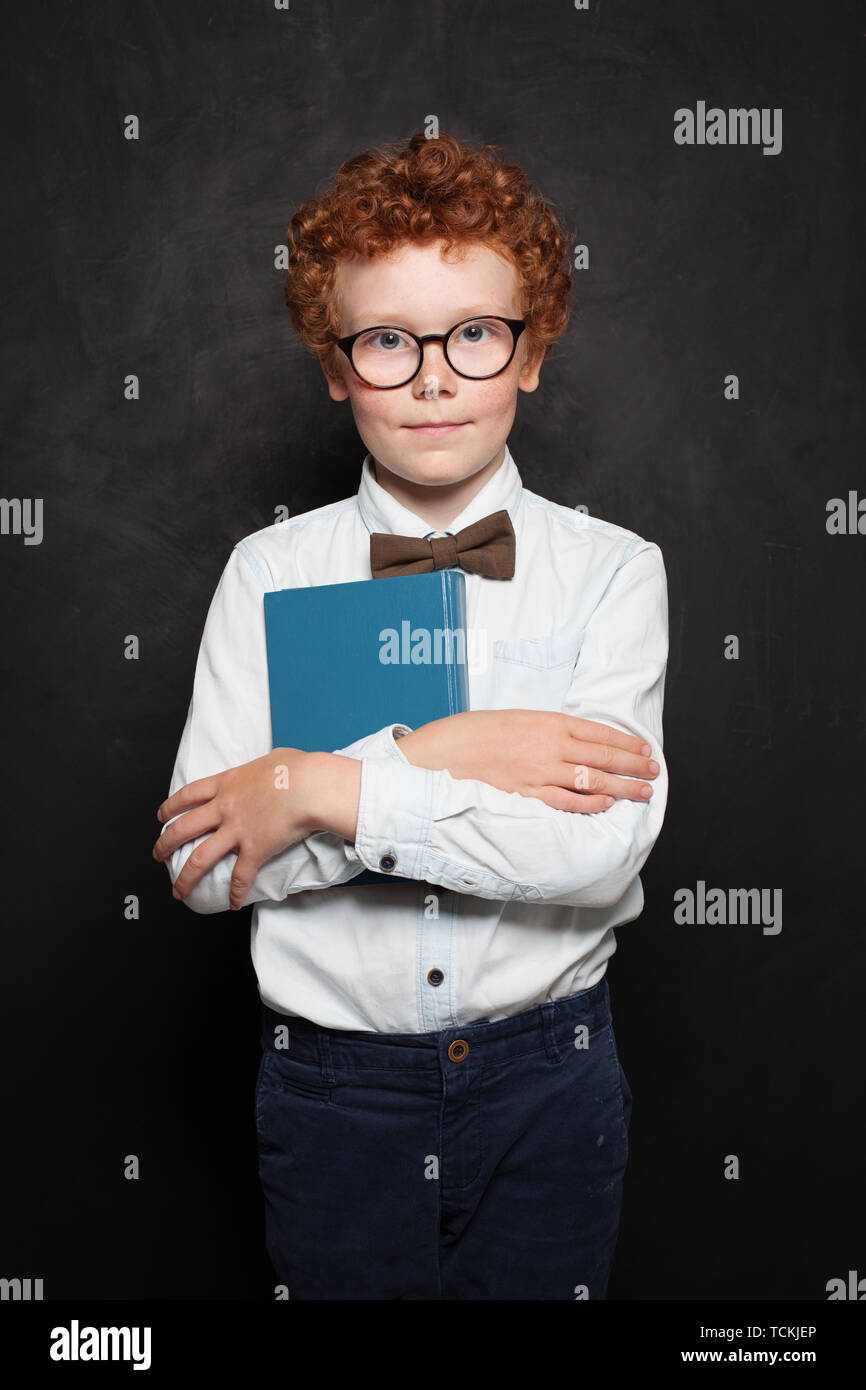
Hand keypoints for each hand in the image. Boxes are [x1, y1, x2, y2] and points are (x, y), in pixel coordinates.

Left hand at [152, 748, 321, 909]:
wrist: (311, 786)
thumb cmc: (298, 769)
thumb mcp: (273, 759)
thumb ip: (263, 768)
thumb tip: (272, 768)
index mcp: (227, 783)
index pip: (188, 795)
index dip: (170, 807)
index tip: (161, 816)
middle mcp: (224, 808)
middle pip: (183, 828)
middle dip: (165, 844)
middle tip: (158, 855)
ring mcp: (236, 830)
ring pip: (199, 859)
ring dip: (185, 878)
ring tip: (177, 891)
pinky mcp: (254, 850)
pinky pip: (240, 877)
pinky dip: (235, 894)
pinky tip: (233, 904)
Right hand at [398, 710, 658, 813]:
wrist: (448, 750)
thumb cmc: (481, 731)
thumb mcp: (522, 718)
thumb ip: (552, 730)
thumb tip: (582, 742)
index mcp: (550, 722)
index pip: (600, 733)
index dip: (626, 743)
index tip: (645, 750)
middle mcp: (550, 747)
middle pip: (603, 757)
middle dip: (633, 765)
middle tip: (654, 772)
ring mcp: (541, 772)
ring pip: (592, 781)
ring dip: (622, 787)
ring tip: (643, 791)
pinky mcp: (529, 794)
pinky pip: (566, 801)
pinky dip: (589, 803)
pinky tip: (606, 804)